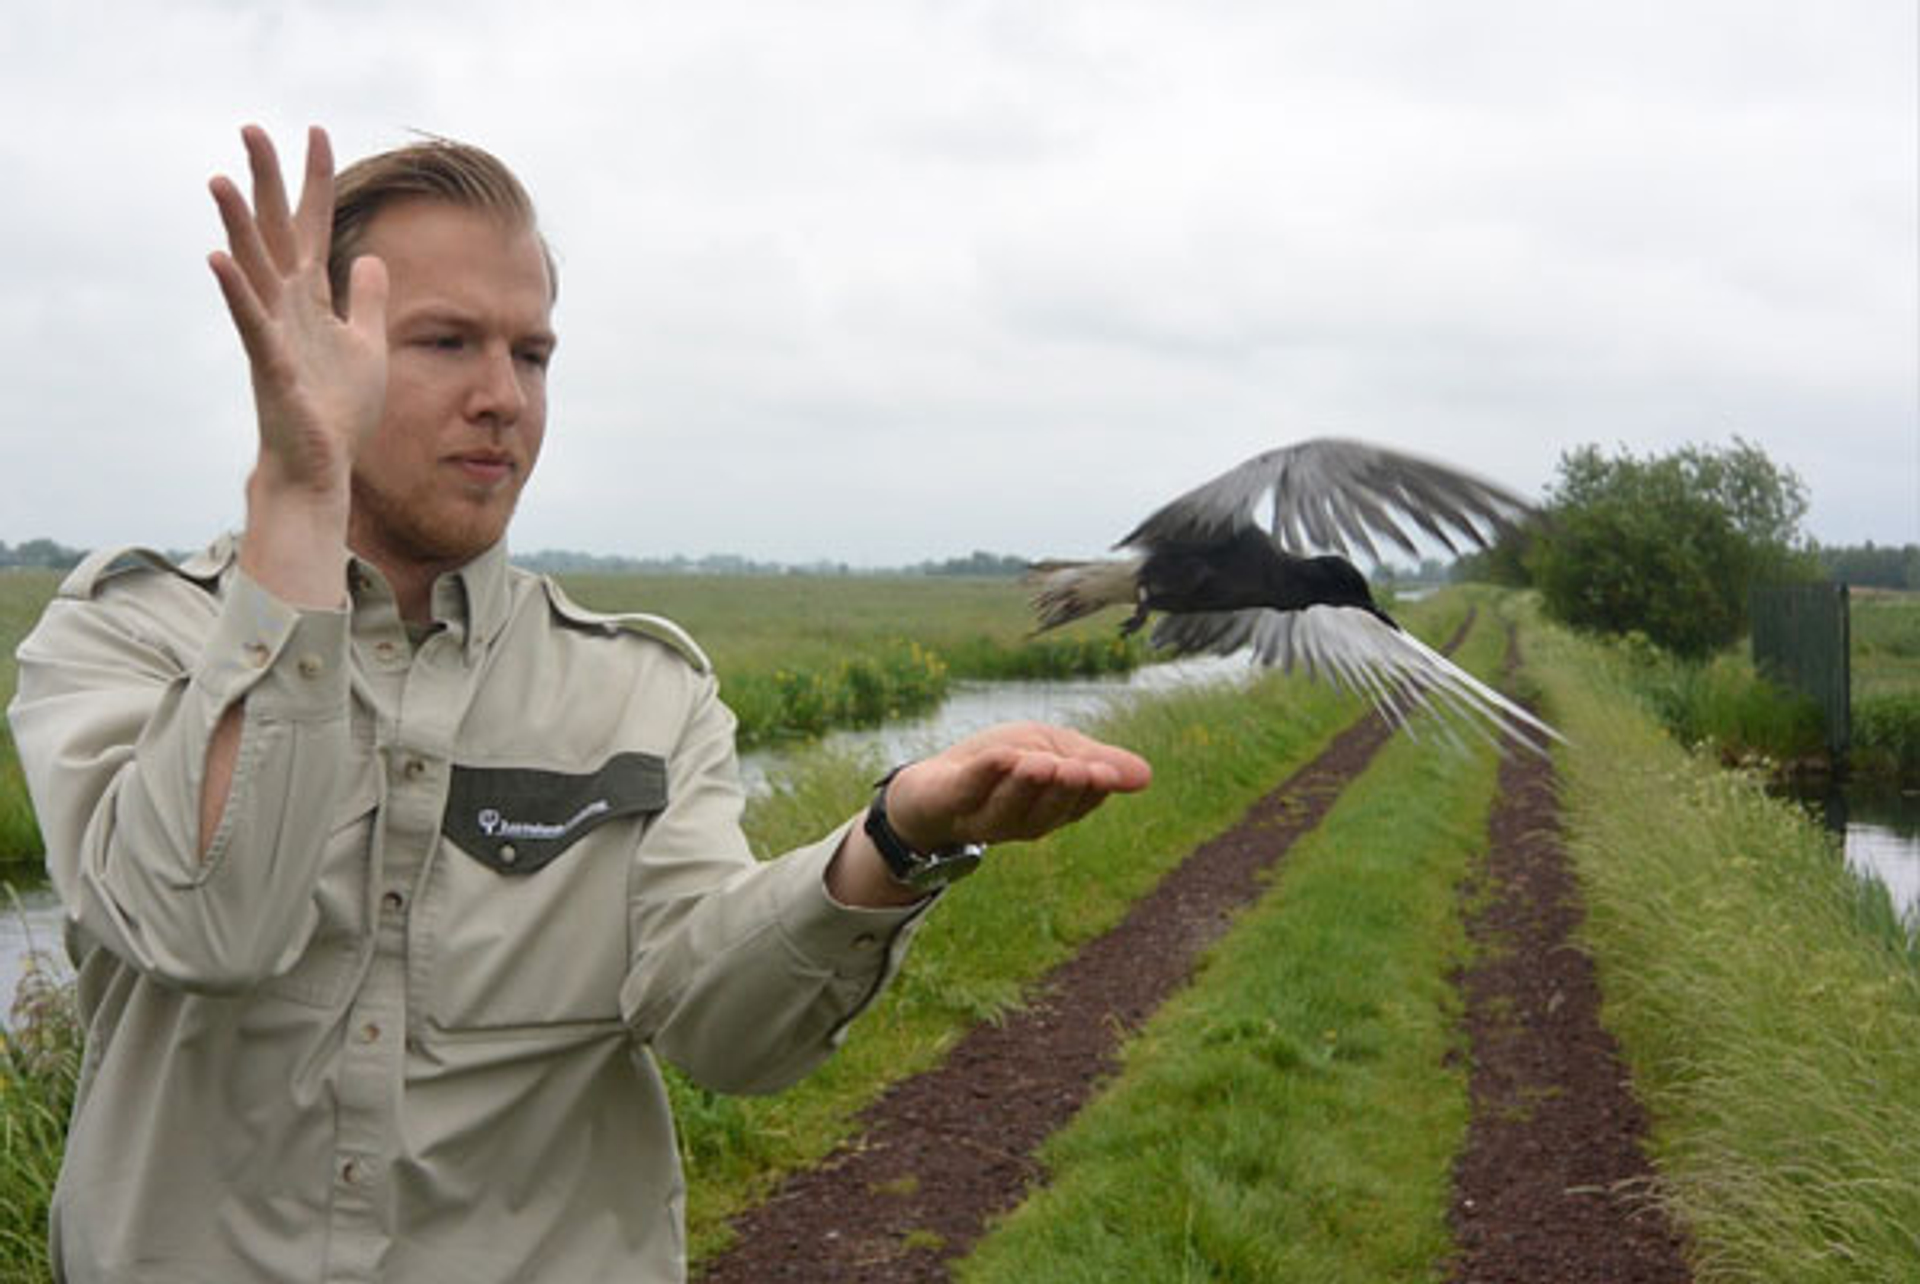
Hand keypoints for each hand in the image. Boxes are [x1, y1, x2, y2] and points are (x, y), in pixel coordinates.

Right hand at [208, 125, 387, 514]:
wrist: (321, 464)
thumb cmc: (339, 410)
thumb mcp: (367, 344)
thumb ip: (368, 301)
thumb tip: (373, 259)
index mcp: (311, 298)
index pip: (313, 226)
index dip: (316, 181)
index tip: (317, 132)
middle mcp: (286, 306)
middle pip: (275, 233)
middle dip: (266, 182)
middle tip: (250, 128)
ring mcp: (273, 333)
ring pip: (253, 269)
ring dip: (237, 225)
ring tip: (220, 179)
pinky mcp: (270, 365)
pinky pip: (251, 323)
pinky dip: (237, 292)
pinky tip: (219, 260)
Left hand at [885, 722, 1152, 850]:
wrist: (929, 785)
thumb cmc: (996, 766)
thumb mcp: (1050, 749)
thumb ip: (1093, 760)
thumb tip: (1147, 776)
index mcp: (1051, 808)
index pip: (1081, 802)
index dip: (1094, 788)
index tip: (1108, 772)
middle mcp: (1022, 822)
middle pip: (1049, 811)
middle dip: (1066, 790)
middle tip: (1083, 770)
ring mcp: (984, 817)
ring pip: (1010, 807)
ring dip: (1028, 784)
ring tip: (1045, 763)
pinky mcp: (950, 803)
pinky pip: (970, 790)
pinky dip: (988, 773)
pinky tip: (1004, 755)